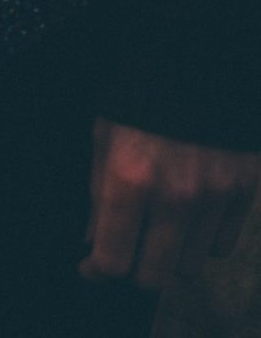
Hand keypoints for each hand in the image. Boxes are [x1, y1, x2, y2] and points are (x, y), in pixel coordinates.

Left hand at [79, 117, 260, 288]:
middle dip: (133, 269)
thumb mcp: (105, 140)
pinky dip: (203, 242)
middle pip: (153, 275)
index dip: (97, 271)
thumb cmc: (142, 100)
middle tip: (126, 252)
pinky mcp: (245, 191)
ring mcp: (215, 196)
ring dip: (170, 257)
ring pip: (190, 265)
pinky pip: (222, 245)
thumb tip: (93, 240)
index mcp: (130, 181)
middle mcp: (175, 197)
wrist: (203, 62)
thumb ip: (99, 196)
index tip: (91, 267)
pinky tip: (190, 223)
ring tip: (158, 234)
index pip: (113, 259)